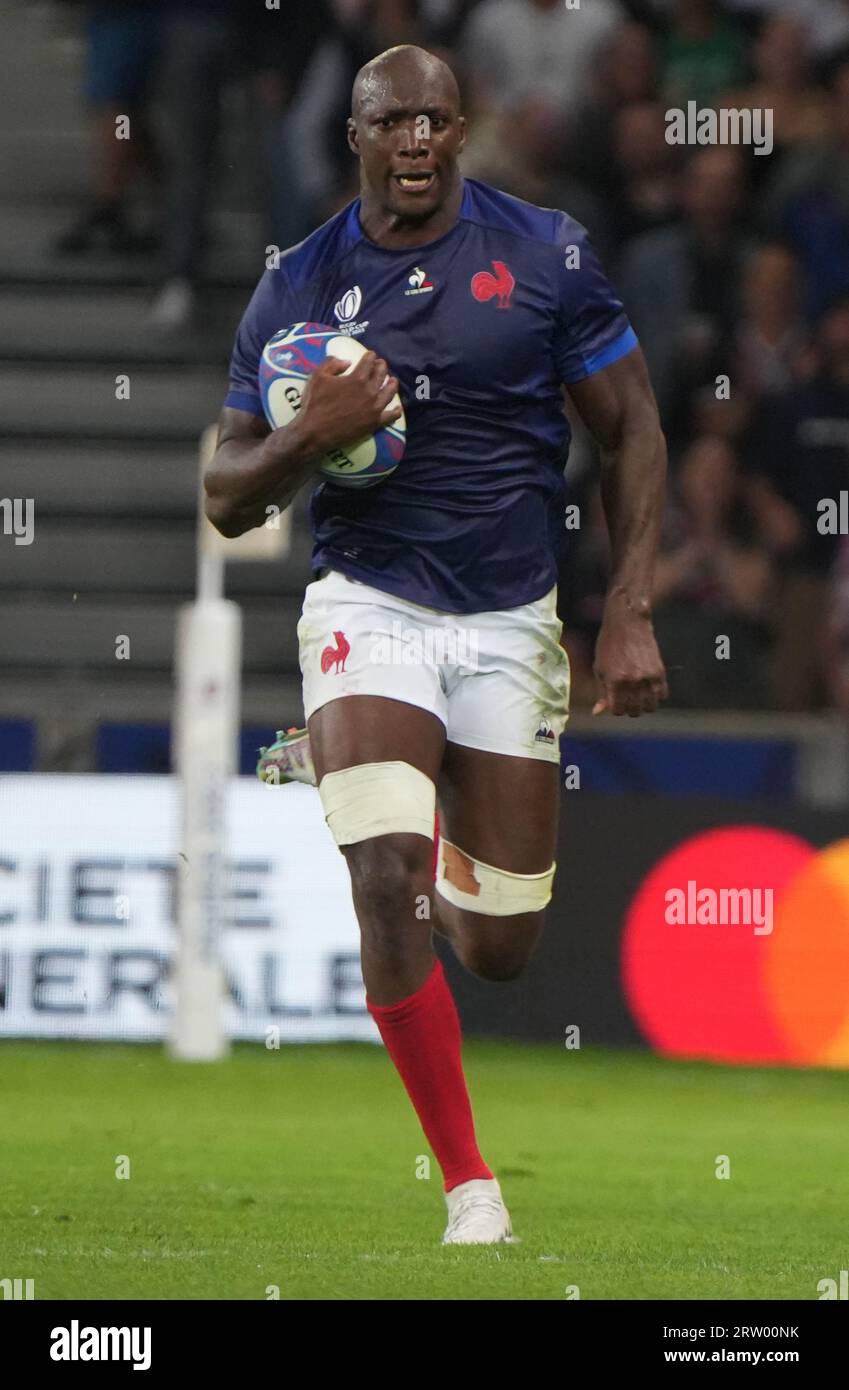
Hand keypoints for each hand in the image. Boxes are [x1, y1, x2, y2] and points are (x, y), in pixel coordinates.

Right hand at [293, 351, 402, 456]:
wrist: (315, 432)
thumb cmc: (314, 403)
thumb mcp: (317, 377)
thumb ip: (332, 364)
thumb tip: (347, 361)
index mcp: (357, 378)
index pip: (369, 361)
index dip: (370, 356)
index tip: (370, 356)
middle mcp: (369, 391)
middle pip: (381, 374)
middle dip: (381, 366)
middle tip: (380, 365)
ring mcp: (374, 407)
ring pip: (390, 392)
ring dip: (392, 384)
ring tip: (392, 381)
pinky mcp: (375, 422)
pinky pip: (391, 415)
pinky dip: (396, 411)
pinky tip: (398, 407)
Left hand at [592, 597, 667, 716]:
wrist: (628, 623)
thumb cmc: (609, 644)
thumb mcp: (599, 668)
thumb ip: (601, 692)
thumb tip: (597, 713)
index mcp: (614, 682)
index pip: (618, 710)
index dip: (616, 709)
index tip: (617, 702)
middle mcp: (632, 682)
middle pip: (635, 711)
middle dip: (630, 709)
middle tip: (628, 699)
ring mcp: (647, 677)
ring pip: (650, 707)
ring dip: (644, 705)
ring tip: (640, 696)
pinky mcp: (660, 671)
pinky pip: (663, 695)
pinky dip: (657, 696)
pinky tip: (650, 688)